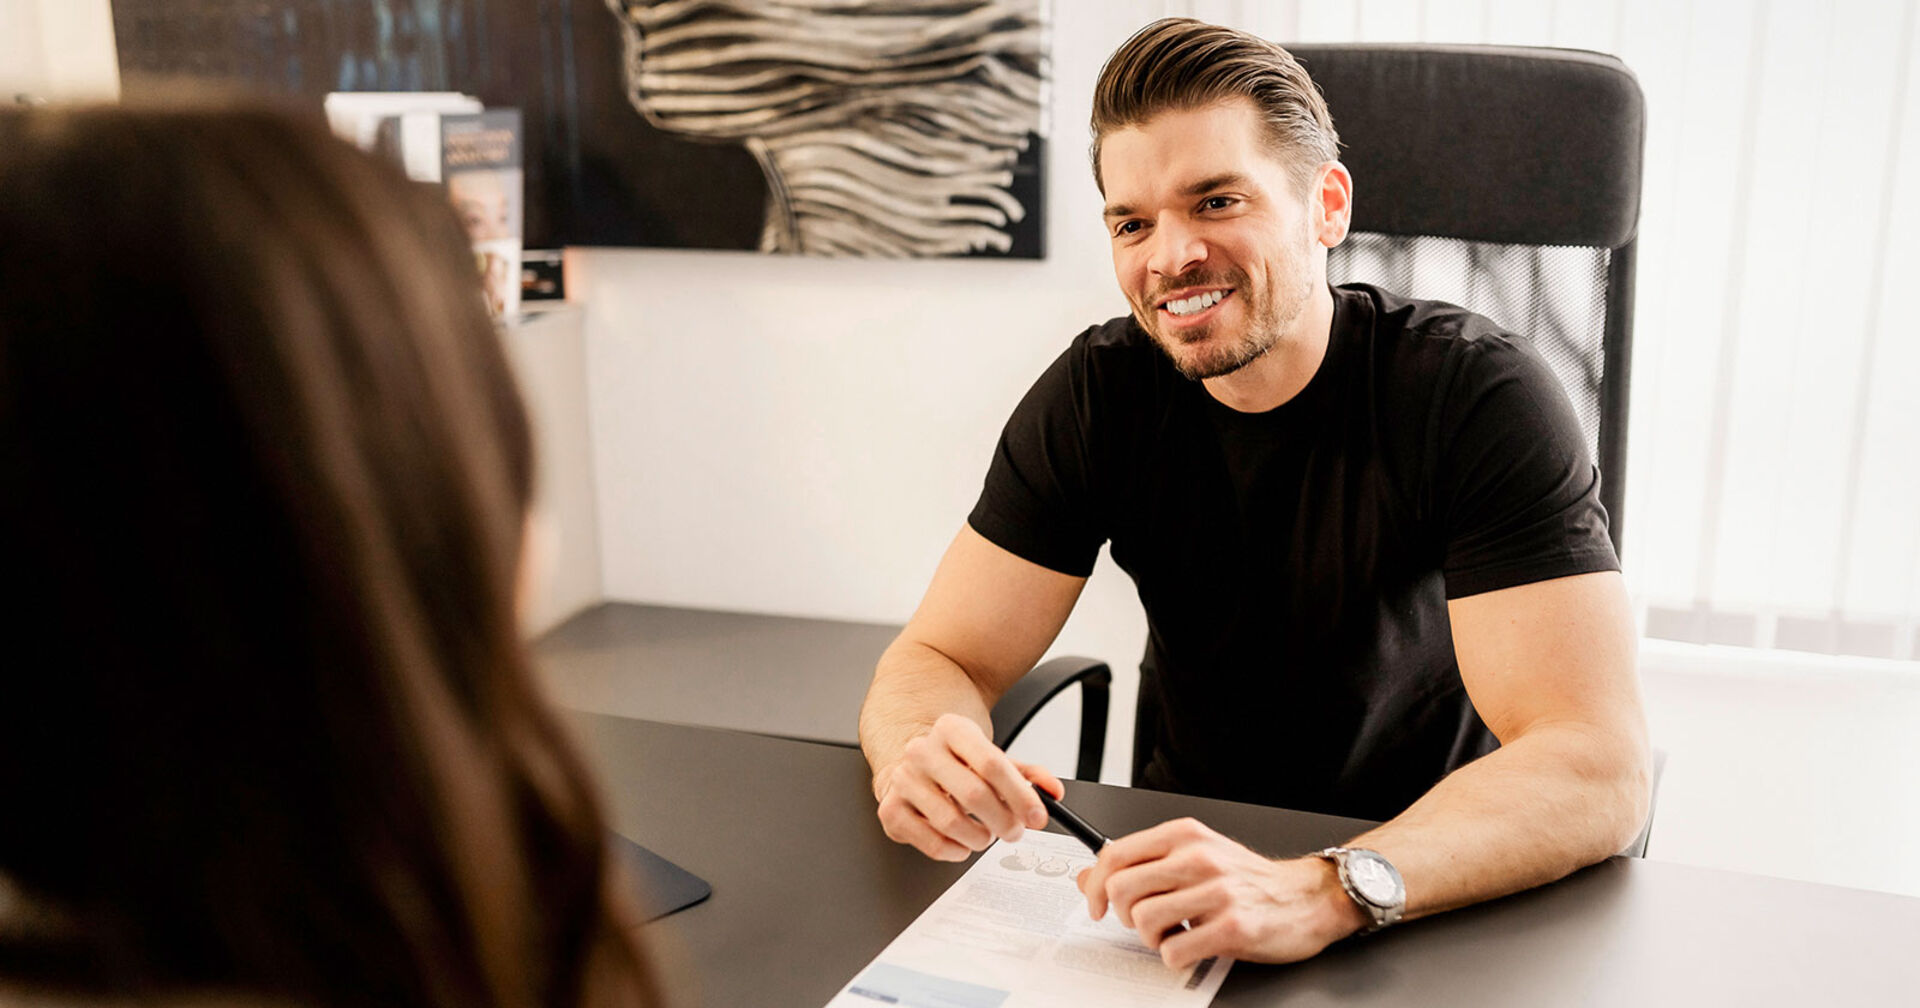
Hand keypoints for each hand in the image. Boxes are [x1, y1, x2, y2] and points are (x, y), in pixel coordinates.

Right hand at [873, 713, 1063, 860]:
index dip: (1020, 795)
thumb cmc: (956, 764)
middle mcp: (922, 751)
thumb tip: (1053, 793)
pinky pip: (932, 843)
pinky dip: (955, 850)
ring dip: (980, 838)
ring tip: (986, 834)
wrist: (912, 764)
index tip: (1038, 816)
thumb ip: (1029, 774)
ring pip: (952, 823)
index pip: (992, 763)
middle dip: (1004, 821)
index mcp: (951, 729)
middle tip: (1015, 831)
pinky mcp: (891, 810)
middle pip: (974, 794)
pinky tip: (962, 842)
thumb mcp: (993, 758)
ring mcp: (903, 780)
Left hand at [1075, 818, 1367, 968]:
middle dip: (1125, 915)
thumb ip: (1143, 864)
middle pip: (1123, 889)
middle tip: (1144, 922)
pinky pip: (1175, 951)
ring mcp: (1217, 892)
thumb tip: (1090, 876)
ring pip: (1145, 921)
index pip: (1116, 853)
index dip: (1097, 886)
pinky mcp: (1232, 927)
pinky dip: (1176, 957)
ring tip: (1175, 933)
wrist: (1305, 897)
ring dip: (1152, 938)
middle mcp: (1198, 858)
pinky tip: (1194, 946)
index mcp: (1185, 835)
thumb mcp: (1193, 857)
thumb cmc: (1247, 879)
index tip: (1098, 906)